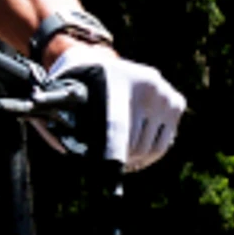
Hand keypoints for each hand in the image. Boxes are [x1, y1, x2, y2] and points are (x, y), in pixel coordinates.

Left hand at [34, 44, 185, 173]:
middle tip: (105, 164)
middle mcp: (148, 87)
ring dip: (134, 161)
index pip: (117, 126)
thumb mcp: (65, 98)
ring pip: (151, 150)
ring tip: (119, 160)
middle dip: (119, 160)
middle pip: (134, 145)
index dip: (114, 151)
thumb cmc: (81, 88)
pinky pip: (164, 145)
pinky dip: (149, 155)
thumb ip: (56, 124)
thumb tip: (64, 150)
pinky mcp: (177, 103)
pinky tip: (134, 153)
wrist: (106, 64)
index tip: (112, 170)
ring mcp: (165, 95)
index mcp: (117, 84)